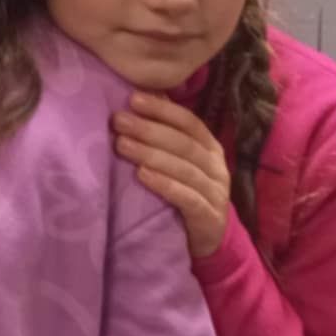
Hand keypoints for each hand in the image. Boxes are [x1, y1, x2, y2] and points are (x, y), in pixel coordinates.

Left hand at [112, 93, 230, 258]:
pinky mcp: (209, 217)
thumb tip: (138, 96)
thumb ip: (165, 132)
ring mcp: (216, 193)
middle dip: (149, 130)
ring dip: (151, 155)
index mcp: (210, 148)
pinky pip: (188, 198)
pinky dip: (165, 185)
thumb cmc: (185, 191)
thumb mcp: (179, 161)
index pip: (189, 122)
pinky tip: (142, 175)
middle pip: (183, 144)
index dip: (162, 109)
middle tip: (118, 121)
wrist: (207, 239)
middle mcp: (216, 167)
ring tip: (122, 145)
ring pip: (184, 169)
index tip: (133, 99)